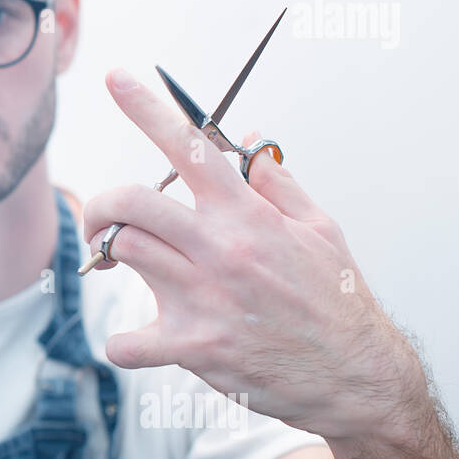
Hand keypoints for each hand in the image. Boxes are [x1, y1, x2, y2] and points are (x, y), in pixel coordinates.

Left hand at [82, 68, 427, 441]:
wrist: (357, 379)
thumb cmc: (338, 302)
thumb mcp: (320, 229)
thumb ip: (277, 182)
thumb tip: (248, 139)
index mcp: (248, 216)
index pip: (190, 147)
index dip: (148, 108)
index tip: (116, 78)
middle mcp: (220, 250)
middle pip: (131, 202)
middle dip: (101, 204)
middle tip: (102, 218)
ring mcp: (203, 299)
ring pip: (123, 253)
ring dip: (111, 256)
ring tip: (122, 265)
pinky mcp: (193, 348)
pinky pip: (128, 341)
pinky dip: (125, 342)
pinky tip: (140, 340)